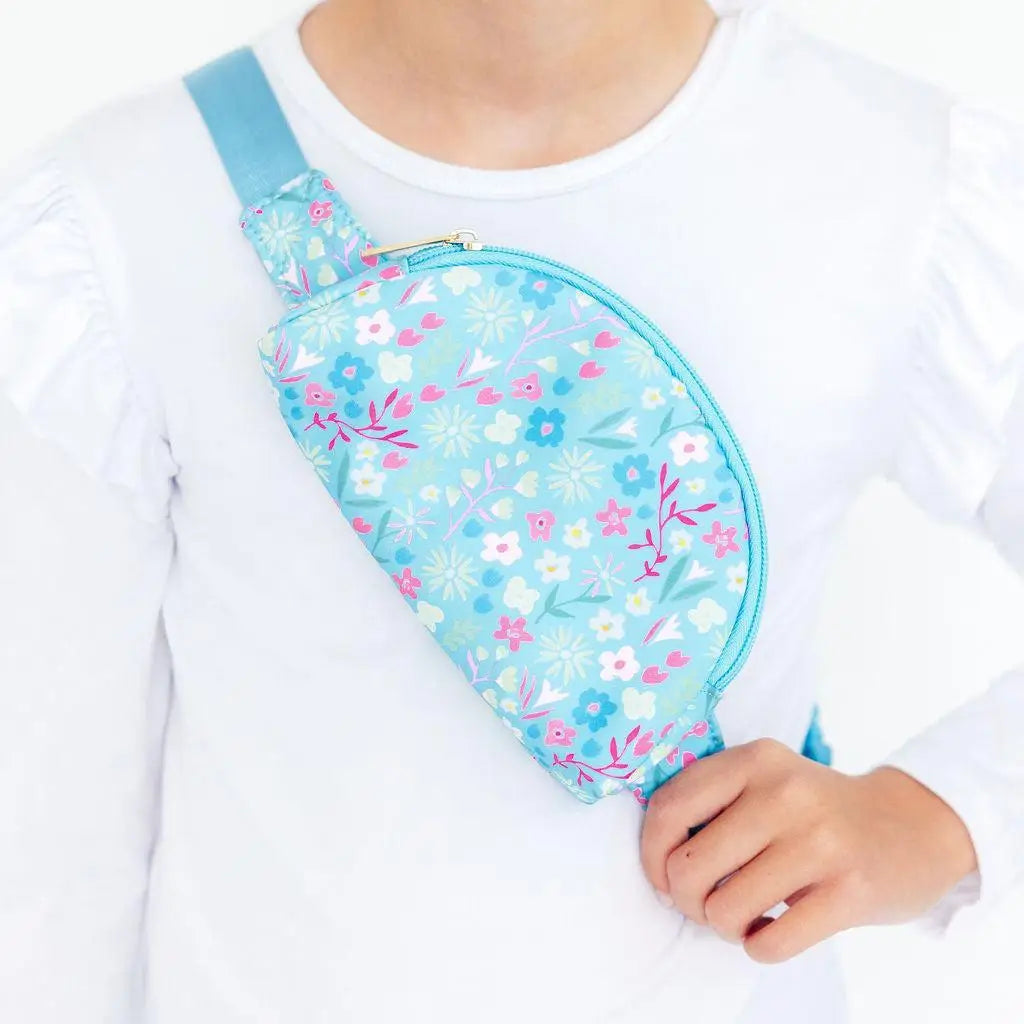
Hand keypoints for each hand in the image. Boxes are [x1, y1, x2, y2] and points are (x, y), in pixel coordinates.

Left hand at [639, 738, 977, 962]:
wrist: (912, 825)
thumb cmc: (816, 810)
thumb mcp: (766, 779)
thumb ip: (713, 801)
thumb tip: (657, 861)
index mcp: (754, 760)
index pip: (670, 809)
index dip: (651, 855)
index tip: (663, 877)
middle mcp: (785, 794)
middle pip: (690, 868)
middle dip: (688, 900)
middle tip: (710, 902)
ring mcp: (820, 843)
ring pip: (725, 910)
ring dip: (725, 926)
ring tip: (745, 915)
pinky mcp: (851, 893)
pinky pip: (770, 943)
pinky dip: (759, 947)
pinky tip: (774, 929)